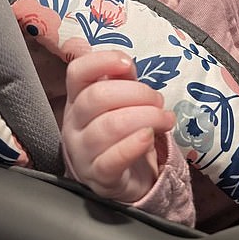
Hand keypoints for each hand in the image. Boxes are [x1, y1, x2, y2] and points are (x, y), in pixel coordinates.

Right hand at [62, 50, 175, 202]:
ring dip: (146, 117)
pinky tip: (149, 137)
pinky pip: (113, 159)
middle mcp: (74, 123)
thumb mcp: (122, 101)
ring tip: (164, 119)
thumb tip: (126, 64)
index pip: (77, 72)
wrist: (127, 178)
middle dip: (136, 93)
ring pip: (108, 126)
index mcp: (77, 99)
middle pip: (96, 97)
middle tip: (158, 100)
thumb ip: (122, 79)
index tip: (128, 63)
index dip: (102, 61)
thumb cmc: (124, 133)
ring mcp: (83, 152)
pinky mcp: (99, 176)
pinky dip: (134, 145)